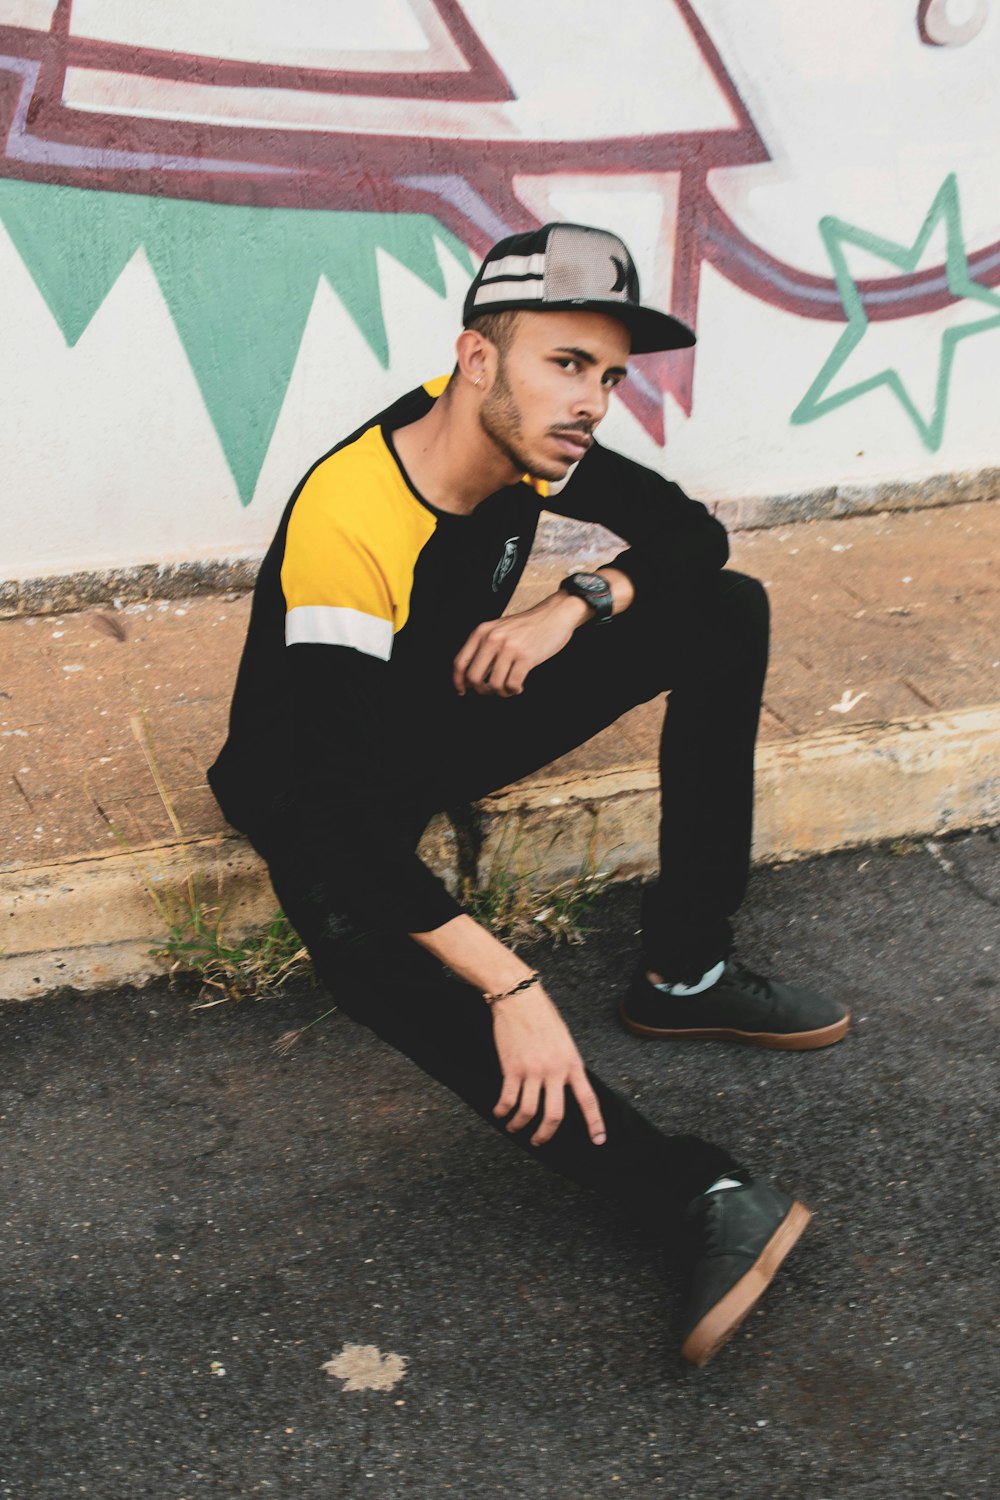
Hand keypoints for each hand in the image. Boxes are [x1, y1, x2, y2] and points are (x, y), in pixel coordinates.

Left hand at [452, 593, 588, 697]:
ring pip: (494, 685)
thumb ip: (484, 647)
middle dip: (481, 690)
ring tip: (509, 687)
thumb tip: (471, 678)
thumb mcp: (499, 629)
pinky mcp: (526, 657)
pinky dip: (514, 690)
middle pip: (474, 677)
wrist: (555, 614)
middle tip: (491, 691)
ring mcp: (509, 648)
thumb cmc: (527, 626)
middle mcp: (492, 639)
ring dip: (501, 692)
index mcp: (482, 632)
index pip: (460, 662)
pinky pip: (512, 685)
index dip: (458, 681)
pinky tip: (519, 686)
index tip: (462, 691)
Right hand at [490, 983, 606, 1146]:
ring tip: (514, 1127)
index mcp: (572, 1063)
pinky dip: (502, 1111)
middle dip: (546, 1134)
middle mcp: (554, 1070)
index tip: (599, 1140)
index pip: (588, 1099)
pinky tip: (500, 1113)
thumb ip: (566, 1064)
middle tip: (540, 1141)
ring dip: (519, 1125)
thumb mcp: (564, 1040)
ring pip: (528, 1112)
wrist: (519, 997)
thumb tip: (565, 1085)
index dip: (594, 1123)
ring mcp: (532, 1071)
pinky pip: (507, 1099)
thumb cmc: (542, 1015)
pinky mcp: (512, 1069)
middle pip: (554, 1115)